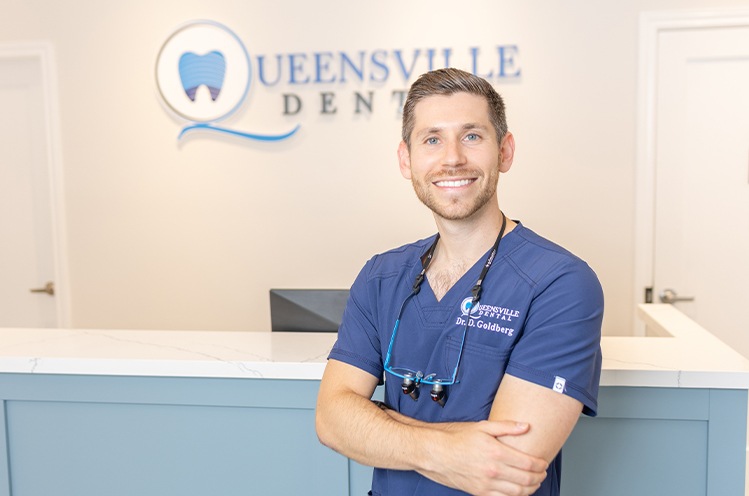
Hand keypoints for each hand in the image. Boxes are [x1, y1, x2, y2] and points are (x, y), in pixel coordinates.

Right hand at [417, 420, 547, 495]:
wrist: (435, 453)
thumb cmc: (456, 438)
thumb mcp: (482, 427)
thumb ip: (506, 427)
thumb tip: (526, 426)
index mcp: (496, 453)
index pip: (528, 463)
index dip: (540, 464)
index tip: (543, 462)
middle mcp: (493, 471)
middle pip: (526, 480)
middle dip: (539, 477)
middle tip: (542, 472)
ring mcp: (486, 484)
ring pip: (518, 493)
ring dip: (530, 489)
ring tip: (533, 482)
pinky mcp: (479, 492)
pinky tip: (518, 491)